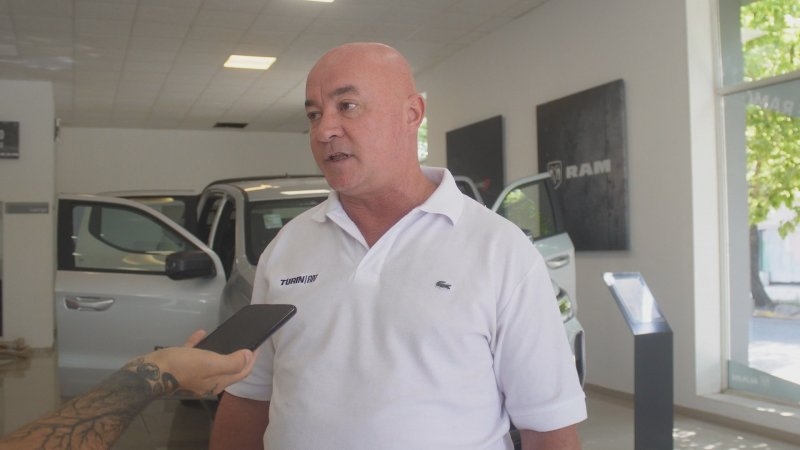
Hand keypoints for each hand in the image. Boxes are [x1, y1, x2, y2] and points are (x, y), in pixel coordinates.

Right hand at [129, 329, 256, 397]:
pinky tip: (200, 332)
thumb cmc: (181, 367)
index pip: (241, 372)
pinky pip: (193, 354)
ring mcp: (192, 375)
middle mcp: (207, 381)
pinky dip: (199, 344)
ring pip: (210, 361)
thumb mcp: (210, 362)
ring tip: (227, 337)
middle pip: (228, 368)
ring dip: (219, 349)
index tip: (258, 347)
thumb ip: (231, 362)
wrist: (148, 372)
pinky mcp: (180, 367)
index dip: (252, 360)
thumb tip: (249, 356)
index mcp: (217, 382)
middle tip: (246, 342)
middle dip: (238, 357)